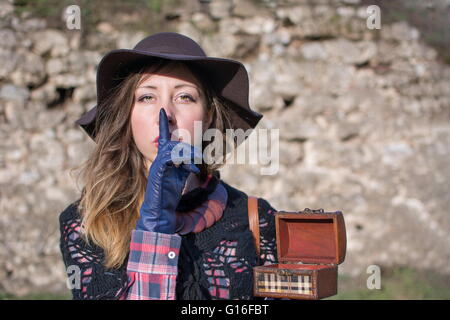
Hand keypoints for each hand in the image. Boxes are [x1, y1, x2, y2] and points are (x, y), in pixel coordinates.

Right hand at [135, 109, 201, 233]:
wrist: (159, 211)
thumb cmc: (168, 195)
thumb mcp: (179, 176)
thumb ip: (184, 165)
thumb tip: (193, 160)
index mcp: (163, 159)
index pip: (162, 138)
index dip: (162, 124)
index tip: (162, 112)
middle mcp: (158, 159)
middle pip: (173, 143)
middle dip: (188, 148)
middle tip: (198, 158)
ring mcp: (157, 165)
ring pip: (173, 149)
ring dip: (188, 154)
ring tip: (195, 165)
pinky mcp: (157, 172)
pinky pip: (170, 159)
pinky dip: (184, 162)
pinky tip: (191, 171)